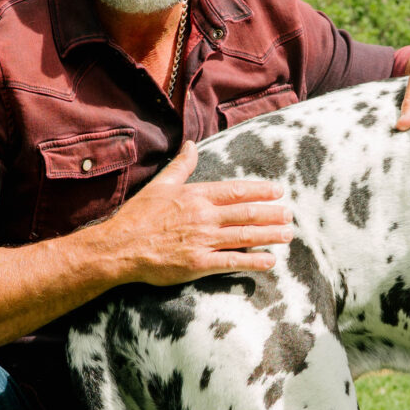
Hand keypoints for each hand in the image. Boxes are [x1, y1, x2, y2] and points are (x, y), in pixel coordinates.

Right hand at [83, 144, 290, 285]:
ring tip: (287, 235)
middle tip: (289, 215)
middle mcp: (204, 217)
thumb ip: (181, 166)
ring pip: (245, 236)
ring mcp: (203, 241)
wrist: (119, 247)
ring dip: (269, 235)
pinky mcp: (199, 264)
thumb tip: (191, 145)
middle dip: (272, 214)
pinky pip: (232, 262)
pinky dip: (253, 261)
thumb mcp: (161, 185)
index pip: (236, 191)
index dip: (260, 191)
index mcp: (196, 196)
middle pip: (246, 213)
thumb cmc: (138, 216)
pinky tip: (270, 261)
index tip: (278, 191)